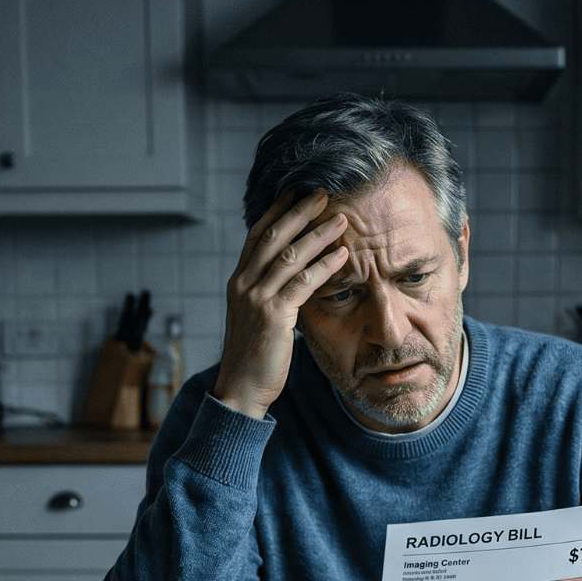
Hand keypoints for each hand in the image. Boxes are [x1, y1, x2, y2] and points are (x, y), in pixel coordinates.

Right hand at [214, 191, 351, 419]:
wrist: (241, 387)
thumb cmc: (257, 354)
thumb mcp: (260, 316)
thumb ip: (272, 293)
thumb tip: (293, 277)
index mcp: (239, 280)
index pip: (257, 236)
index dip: (277, 212)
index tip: (296, 193)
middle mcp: (243, 283)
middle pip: (273, 237)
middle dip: (299, 213)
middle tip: (323, 193)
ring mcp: (255, 298)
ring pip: (289, 256)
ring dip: (318, 235)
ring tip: (342, 220)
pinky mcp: (272, 316)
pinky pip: (301, 284)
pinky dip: (323, 267)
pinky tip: (342, 256)